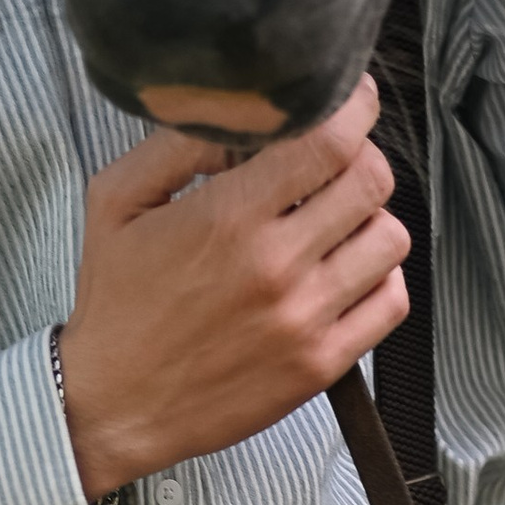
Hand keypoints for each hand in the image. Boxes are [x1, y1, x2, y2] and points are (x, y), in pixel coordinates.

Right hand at [56, 80, 409, 495]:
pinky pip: (391, 303)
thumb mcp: (116, 201)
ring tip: (335, 220)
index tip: (349, 100)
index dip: (353, 108)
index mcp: (228, 217)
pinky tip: (342, 271)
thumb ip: (177, 144)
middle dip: (360, 156)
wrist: (113, 405)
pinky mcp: (321, 365)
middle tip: (334, 162)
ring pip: (390, 238)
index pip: (330, 141)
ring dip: (370, 217)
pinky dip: (379, 277)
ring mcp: (305, 319)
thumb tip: (243, 115)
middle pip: (372, 181)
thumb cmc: (115, 299)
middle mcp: (276, 266)